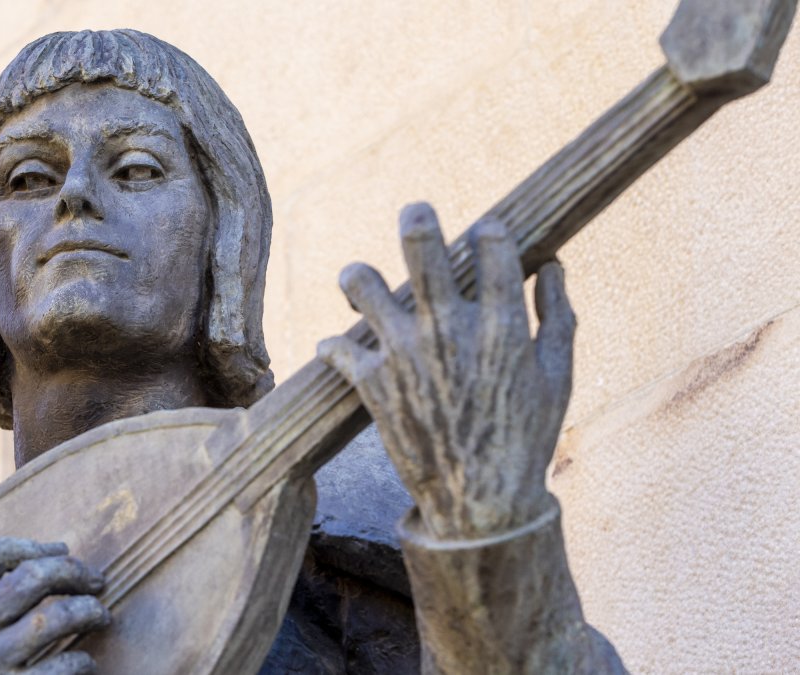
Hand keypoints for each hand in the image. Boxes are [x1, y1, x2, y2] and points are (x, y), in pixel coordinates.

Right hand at [0, 538, 109, 674]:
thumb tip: (13, 559)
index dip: (35, 546)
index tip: (60, 550)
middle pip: (34, 578)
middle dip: (74, 573)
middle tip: (95, 579)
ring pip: (54, 619)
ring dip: (87, 611)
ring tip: (100, 613)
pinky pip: (55, 673)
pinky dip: (78, 663)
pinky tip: (84, 661)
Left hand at [318, 203, 574, 540]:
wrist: (480, 502)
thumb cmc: (526, 438)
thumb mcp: (558, 377)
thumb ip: (559, 317)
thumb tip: (553, 265)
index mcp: (500, 323)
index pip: (491, 245)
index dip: (488, 232)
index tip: (484, 237)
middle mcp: (448, 330)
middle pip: (421, 246)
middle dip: (417, 219)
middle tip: (416, 214)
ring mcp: (406, 354)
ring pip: (362, 285)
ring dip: (357, 278)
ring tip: (360, 282)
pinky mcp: (373, 385)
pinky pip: (337, 349)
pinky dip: (334, 348)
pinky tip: (342, 350)